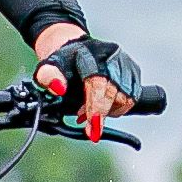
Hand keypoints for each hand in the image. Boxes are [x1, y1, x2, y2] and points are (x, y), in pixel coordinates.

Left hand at [31, 24, 137, 138]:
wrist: (75, 49)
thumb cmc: (64, 61)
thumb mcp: (48, 67)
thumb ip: (48, 77)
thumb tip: (58, 88)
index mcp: (91, 54)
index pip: (98, 84)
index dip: (96, 109)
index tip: (92, 131)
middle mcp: (112, 57)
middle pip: (115, 94)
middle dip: (99, 114)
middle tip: (84, 122)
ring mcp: (125, 63)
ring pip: (126, 98)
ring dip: (108, 112)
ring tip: (90, 112)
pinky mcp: (133, 71)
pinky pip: (131, 98)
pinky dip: (117, 108)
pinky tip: (102, 106)